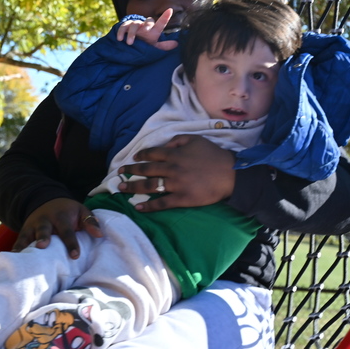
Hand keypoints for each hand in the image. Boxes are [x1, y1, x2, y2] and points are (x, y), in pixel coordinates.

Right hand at [14, 197, 102, 258]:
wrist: (46, 200)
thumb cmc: (68, 211)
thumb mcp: (81, 211)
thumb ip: (90, 222)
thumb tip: (100, 235)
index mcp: (60, 216)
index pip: (67, 230)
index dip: (71, 243)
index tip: (75, 256)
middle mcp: (44, 220)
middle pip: (43, 230)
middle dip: (43, 237)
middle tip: (42, 246)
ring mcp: (32, 226)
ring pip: (28, 235)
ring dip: (25, 245)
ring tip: (22, 256)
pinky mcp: (24, 232)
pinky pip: (19, 241)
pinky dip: (16, 249)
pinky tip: (13, 259)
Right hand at [116, 8, 178, 49]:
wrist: (131, 45)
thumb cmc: (144, 45)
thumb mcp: (153, 47)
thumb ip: (163, 46)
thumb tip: (176, 44)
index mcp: (153, 31)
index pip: (161, 23)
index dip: (165, 17)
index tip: (170, 10)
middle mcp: (145, 26)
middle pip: (148, 21)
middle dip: (147, 25)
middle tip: (145, 31)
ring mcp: (135, 25)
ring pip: (134, 25)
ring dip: (132, 34)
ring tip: (129, 43)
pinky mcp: (125, 26)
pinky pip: (123, 26)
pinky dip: (121, 32)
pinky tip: (120, 39)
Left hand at [117, 135, 236, 211]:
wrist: (230, 174)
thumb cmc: (214, 156)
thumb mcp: (196, 140)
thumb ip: (178, 141)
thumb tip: (165, 146)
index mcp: (174, 154)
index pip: (152, 154)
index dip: (140, 156)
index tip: (133, 158)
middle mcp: (172, 168)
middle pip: (146, 170)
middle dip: (130, 171)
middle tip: (119, 173)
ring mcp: (176, 184)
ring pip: (150, 186)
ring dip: (133, 187)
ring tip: (122, 189)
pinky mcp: (182, 199)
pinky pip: (162, 203)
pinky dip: (149, 206)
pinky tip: (139, 208)